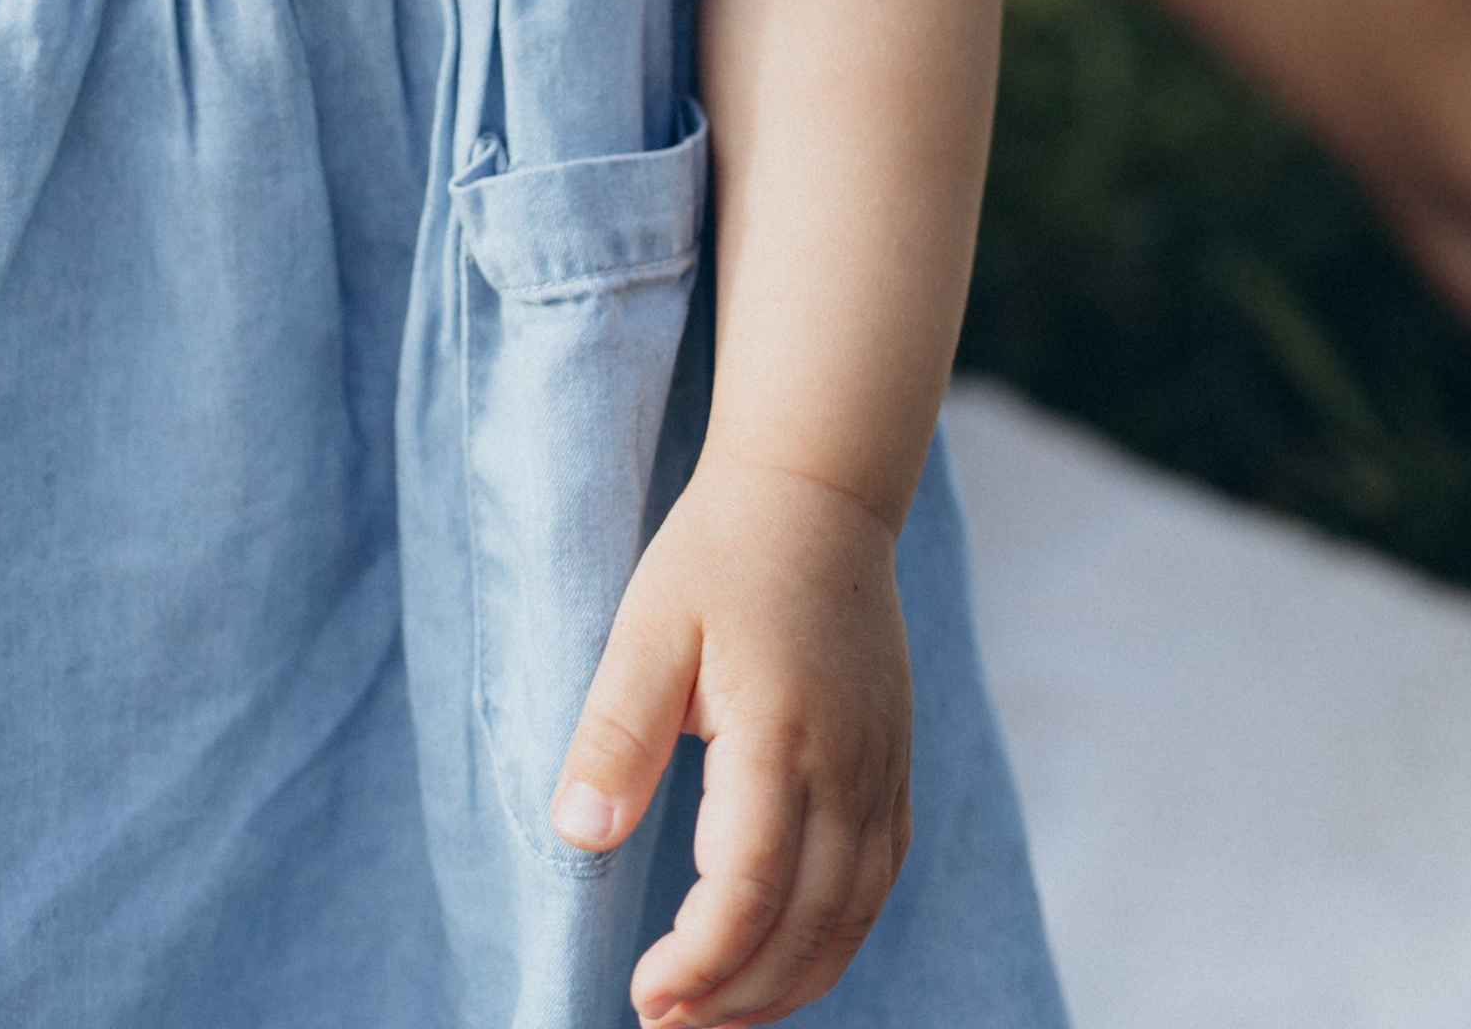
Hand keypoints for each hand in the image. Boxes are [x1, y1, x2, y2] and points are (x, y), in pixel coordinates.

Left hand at [551, 457, 911, 1026]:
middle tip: (665, 1021)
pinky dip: (832, 941)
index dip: (698, 962)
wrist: (816, 494)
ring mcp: (880, 772)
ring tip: (715, 1013)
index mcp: (781, 737)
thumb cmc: (720, 554)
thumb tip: (577, 833)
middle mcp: (847, 769)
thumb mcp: (647, 627)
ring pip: (850, 920)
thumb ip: (616, 732)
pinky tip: (783, 960)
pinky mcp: (893, 768)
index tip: (643, 995)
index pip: (747, 890)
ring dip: (786, 984)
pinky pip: (876, 885)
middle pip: (804, 926)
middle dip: (735, 995)